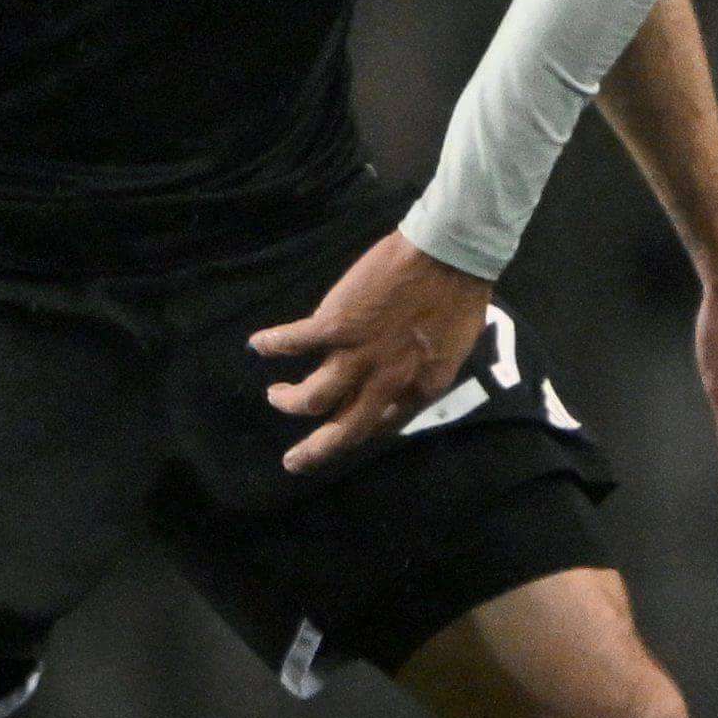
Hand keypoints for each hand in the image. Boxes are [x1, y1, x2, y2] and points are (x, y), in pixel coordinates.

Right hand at [254, 230, 490, 476]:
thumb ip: (425, 370)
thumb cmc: (460, 296)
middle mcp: (387, 382)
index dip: (360, 431)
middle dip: (314, 451)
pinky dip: (272, 344)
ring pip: (312, 399)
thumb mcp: (452, 350)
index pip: (384, 426)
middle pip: (343, 431)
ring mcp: (358, 355)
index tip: (343, 430)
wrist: (449, 256)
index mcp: (419, 389)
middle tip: (293, 461)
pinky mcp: (334, 325)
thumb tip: (405, 377)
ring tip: (276, 396)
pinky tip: (257, 345)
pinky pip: (294, 342)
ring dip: (289, 402)